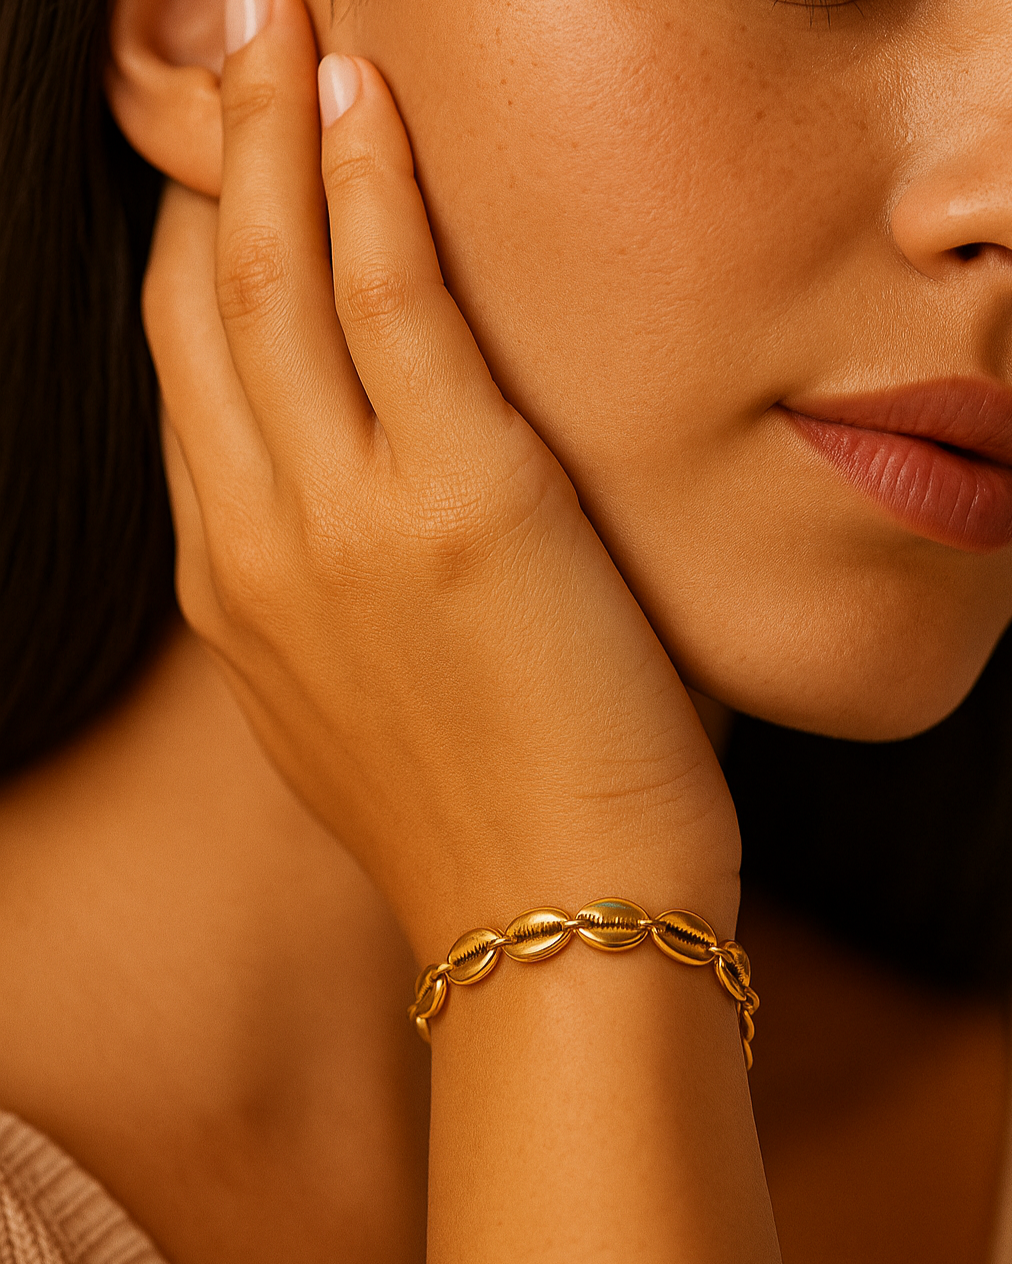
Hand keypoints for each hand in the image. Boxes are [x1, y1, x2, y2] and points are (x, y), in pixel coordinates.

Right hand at [143, 0, 739, 959]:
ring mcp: (340, 513)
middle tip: (235, 60)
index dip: (198, 266)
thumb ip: (328, 601)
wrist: (554, 918)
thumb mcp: (359, 707)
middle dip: (208, 168)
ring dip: (272, 138)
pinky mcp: (457, 494)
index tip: (227, 195)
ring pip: (268, 277)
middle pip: (199, 307)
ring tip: (288, 35)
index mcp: (235, 591)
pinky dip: (365, 186)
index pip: (191, 383)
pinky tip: (363, 105)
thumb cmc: (481, 815)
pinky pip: (385, 295)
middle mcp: (257, 538)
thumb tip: (351, 523)